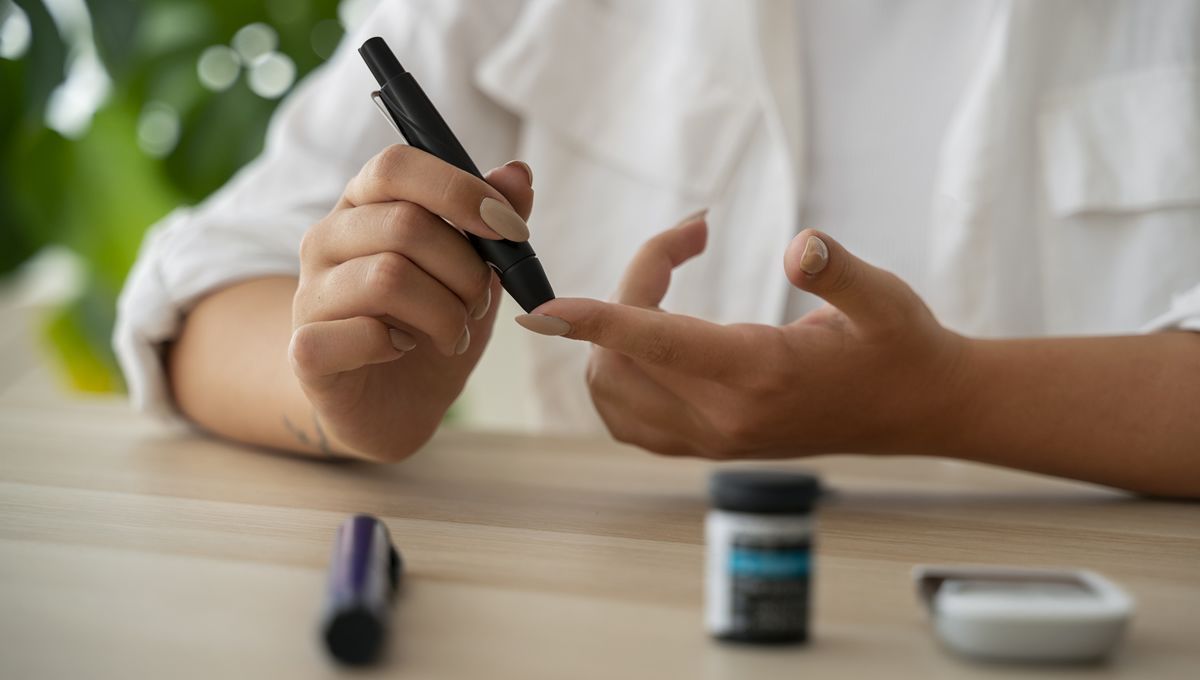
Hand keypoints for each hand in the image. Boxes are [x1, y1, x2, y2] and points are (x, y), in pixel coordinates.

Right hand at [290, 146, 534, 459]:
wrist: (393, 404)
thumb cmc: (430, 324)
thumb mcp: (473, 270)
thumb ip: (492, 220)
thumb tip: (517, 173)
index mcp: (366, 204)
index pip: (397, 165)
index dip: (459, 190)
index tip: (510, 229)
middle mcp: (327, 238)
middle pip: (404, 224)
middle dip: (466, 270)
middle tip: (479, 303)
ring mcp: (309, 293)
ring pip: (388, 277)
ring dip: (444, 314)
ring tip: (453, 334)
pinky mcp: (305, 350)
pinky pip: (360, 333)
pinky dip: (398, 345)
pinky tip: (402, 350)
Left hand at [515, 214, 967, 457]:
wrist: (919, 411)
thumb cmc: (899, 345)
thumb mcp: (884, 298)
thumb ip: (837, 271)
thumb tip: (799, 245)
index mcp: (760, 375)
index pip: (658, 344)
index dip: (597, 320)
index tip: (544, 308)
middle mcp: (722, 418)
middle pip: (621, 356)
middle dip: (629, 290)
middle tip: (685, 243)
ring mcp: (709, 441)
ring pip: (611, 392)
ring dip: (613, 334)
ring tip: (668, 286)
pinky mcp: (704, 448)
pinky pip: (626, 419)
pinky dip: (616, 373)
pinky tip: (653, 335)